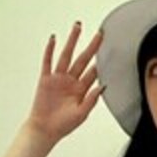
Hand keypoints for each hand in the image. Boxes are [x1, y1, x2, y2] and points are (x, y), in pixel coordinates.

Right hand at [27, 20, 104, 142]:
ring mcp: (58, 78)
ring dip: (72, 41)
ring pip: (66, 55)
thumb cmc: (63, 125)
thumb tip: (103, 86)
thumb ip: (92, 99)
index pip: (93, 72)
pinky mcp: (46, 79)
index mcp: (81, 90)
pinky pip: (48, 61)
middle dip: (92, 47)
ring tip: (78, 27)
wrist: (45, 130)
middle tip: (100, 33)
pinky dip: (50, 50)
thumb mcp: (82, 114)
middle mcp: (71, 81)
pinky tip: (54, 39)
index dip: (101, 62)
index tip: (110, 50)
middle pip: (83, 59)